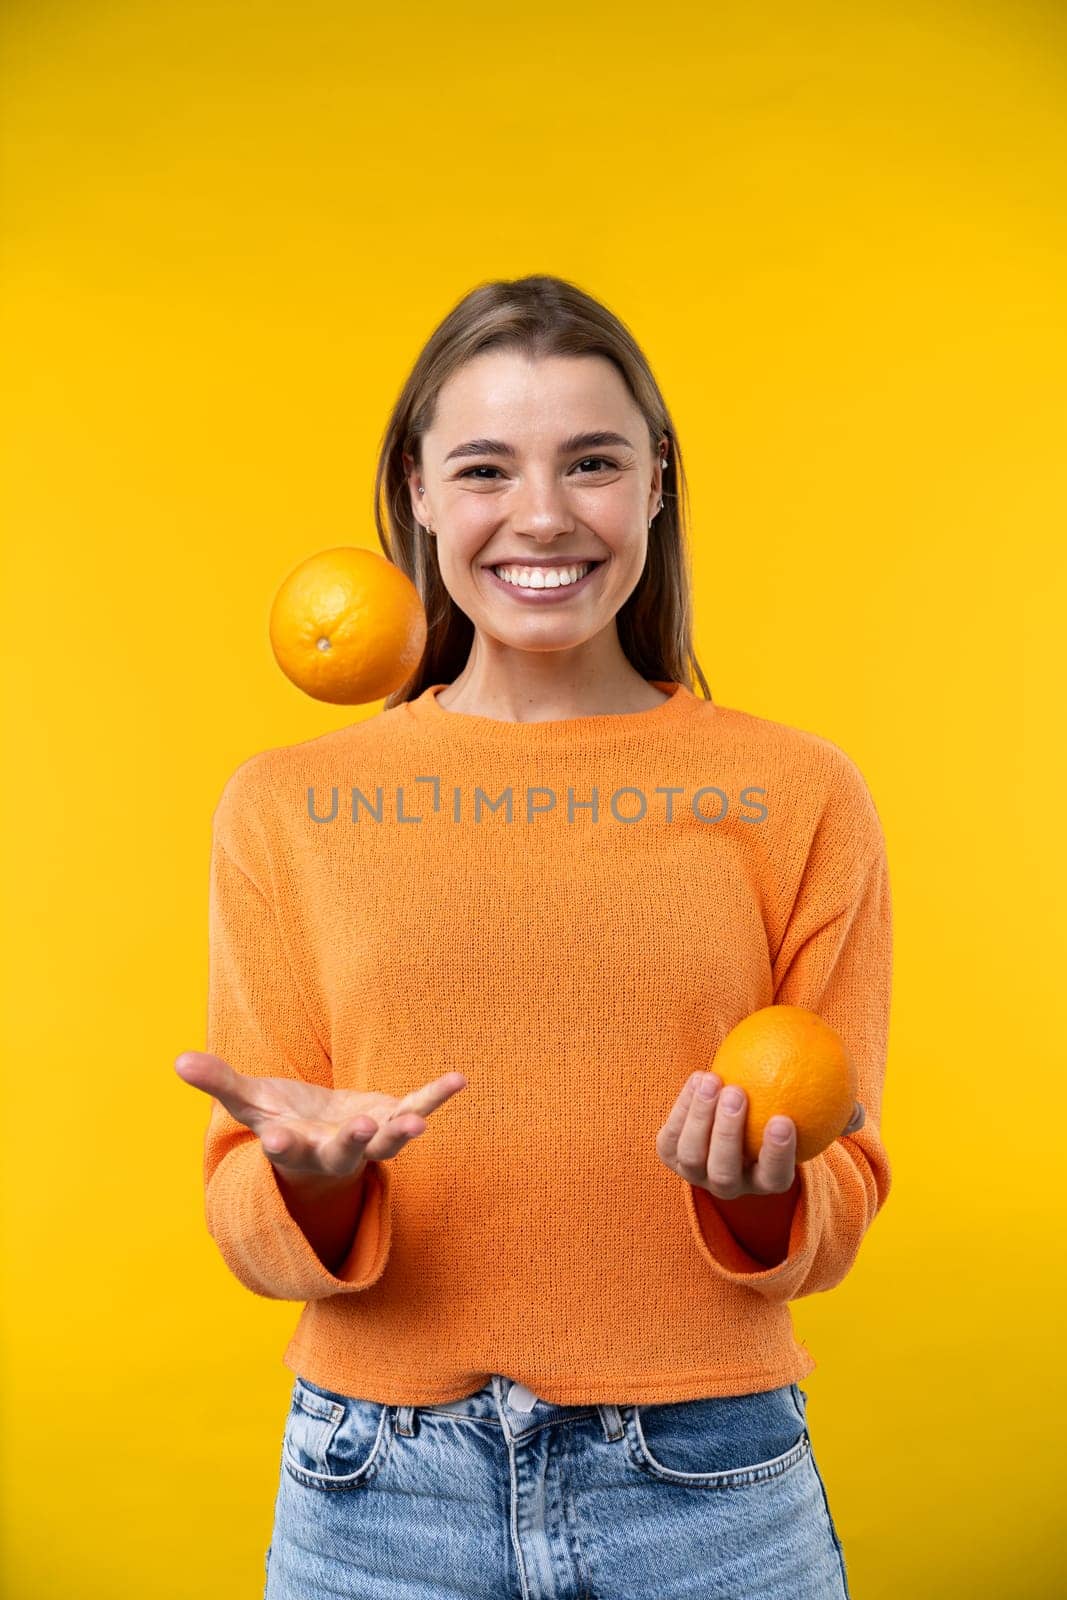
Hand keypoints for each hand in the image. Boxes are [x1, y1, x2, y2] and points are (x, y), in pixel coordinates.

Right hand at [174, 1051, 467, 1181]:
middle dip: (352, 1140)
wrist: (322, 1138)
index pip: (286, 1148)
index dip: (282, 1143)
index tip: (277, 1139)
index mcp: (295, 1147)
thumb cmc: (282, 1118)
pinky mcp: (392, 1119)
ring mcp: (368, 1139)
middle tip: (361, 1127)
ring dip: (402, 1133)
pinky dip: (436, 1096)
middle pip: (344, 1151)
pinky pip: (417, 1108)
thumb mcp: (250, 1101)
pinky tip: (458, 1079)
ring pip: (386, 1142)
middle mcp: (333, 1151)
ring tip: (418, 1124)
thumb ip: (219, 1082)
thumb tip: (177, 1060)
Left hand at [656, 1072, 864, 1199]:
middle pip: (724, 1173)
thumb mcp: (810, 1119)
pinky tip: (699, 1077)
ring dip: (700, 1117)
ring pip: (692, 1156)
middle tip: (738, 1092)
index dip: (778, 1155)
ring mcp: (695, 1172)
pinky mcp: (670, 1153)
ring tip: (714, 1079)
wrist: (731, 1119)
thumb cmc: (780, 1115)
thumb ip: (834, 1115)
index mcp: (765, 1181)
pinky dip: (682, 1107)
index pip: (774, 1179)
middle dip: (728, 1134)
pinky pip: (671, 1135)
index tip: (784, 1119)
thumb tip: (854, 1111)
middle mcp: (729, 1185)